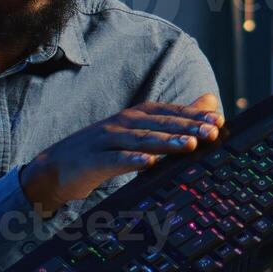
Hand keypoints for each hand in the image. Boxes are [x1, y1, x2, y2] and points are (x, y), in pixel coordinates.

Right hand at [21, 93, 222, 216]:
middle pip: (158, 124)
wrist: (54, 168)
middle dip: (187, 127)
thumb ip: (174, 119)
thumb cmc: (102, 150)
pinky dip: (131, 160)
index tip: (218, 121)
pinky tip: (148, 164)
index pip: (169, 112)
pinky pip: (113, 160)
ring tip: (189, 145)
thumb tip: (210, 103)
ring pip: (140, 139)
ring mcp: (105, 140)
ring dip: (166, 142)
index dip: (193, 116)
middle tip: (212, 132)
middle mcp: (121, 124)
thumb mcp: (138, 132)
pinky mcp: (92, 160)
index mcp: (135, 116)